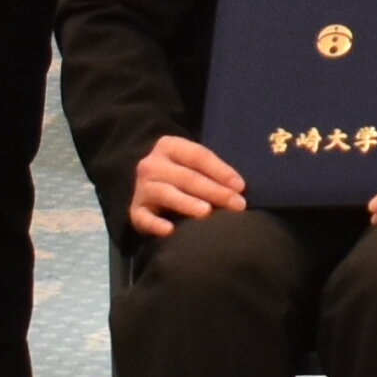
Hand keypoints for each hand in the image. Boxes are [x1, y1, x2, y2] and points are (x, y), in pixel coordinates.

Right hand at [128, 133, 247, 237]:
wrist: (148, 186)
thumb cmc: (181, 174)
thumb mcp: (193, 164)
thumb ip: (211, 169)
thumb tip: (240, 187)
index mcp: (169, 146)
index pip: (198, 156)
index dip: (221, 171)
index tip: (241, 186)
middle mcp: (152, 164)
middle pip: (187, 177)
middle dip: (214, 191)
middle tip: (237, 205)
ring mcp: (142, 188)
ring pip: (167, 194)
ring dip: (187, 203)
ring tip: (206, 212)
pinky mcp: (135, 210)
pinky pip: (144, 218)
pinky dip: (155, 225)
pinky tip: (169, 231)